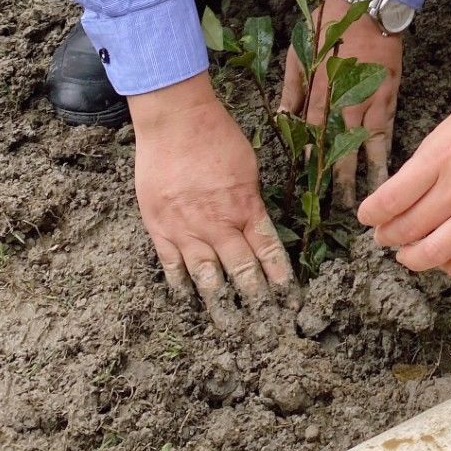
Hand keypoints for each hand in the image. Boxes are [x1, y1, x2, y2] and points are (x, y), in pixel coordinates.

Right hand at [131, 72, 295, 318]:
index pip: (268, 253)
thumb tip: (254, 224)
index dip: (281, 280)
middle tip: (266, 328)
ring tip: (231, 330)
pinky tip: (187, 302)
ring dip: (220, 305)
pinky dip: (180, 286)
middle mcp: (217, 226)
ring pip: (206, 278)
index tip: (291, 303)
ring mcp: (186, 230)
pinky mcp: (160, 229)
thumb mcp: (248, 167)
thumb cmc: (217, 135)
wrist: (175, 120)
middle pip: (240, 273)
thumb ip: (250, 201)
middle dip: (256, 301)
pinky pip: (171, 266)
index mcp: (245, 208)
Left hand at [280, 0, 402, 206]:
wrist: (370, 4)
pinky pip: (388, 128)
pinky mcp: (389, 94)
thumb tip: (283, 115)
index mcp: (319, 90)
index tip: (308, 186)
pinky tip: (390, 171)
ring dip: (365, 174)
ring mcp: (369, 99)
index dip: (309, 160)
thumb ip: (292, 85)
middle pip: (339, 147)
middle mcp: (344, 101)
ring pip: (366, 144)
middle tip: (338, 209)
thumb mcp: (299, 50)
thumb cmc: (330, 23)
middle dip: (338, 180)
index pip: (312, 134)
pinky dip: (388, 150)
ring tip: (368, 201)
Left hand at [358, 74, 450, 276]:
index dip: (371, 214)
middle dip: (387, 237)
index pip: (390, 199)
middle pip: (406, 229)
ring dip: (412, 259)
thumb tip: (416, 179)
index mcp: (441, 155)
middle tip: (383, 236)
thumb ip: (435, 151)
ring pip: (433, 255)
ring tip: (407, 255)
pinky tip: (446, 259)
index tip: (367, 216)